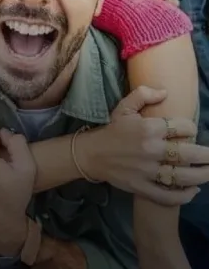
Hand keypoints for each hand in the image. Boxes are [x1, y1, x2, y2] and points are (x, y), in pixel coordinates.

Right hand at [76, 86, 208, 204]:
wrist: (91, 154)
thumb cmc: (111, 129)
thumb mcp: (123, 107)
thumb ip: (143, 94)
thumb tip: (165, 92)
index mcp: (148, 128)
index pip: (183, 128)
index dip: (191, 128)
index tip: (191, 130)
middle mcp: (151, 149)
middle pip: (189, 154)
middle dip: (207, 156)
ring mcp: (147, 171)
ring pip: (183, 177)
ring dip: (202, 176)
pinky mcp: (142, 187)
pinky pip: (168, 195)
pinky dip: (184, 196)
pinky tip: (193, 191)